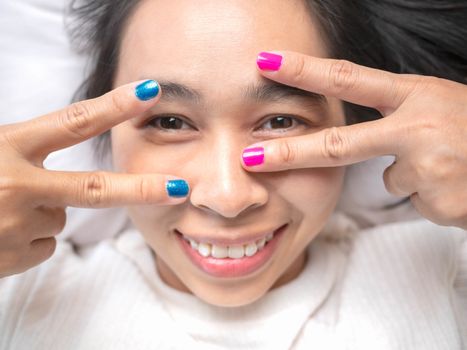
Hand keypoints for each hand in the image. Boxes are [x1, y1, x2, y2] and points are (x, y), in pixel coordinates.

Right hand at [0, 80, 188, 277]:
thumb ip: (21, 150)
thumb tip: (63, 160)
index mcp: (6, 147)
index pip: (73, 121)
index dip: (115, 105)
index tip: (152, 92)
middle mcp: (15, 185)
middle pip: (95, 189)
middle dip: (142, 188)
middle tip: (181, 188)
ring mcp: (16, 225)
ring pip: (60, 217)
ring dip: (39, 213)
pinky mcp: (13, 256)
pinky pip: (43, 244)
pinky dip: (27, 239)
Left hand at [242, 51, 466, 228]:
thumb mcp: (438, 105)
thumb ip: (397, 116)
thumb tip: (367, 148)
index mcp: (415, 95)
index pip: (348, 79)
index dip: (305, 70)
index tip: (266, 61)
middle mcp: (418, 126)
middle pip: (340, 143)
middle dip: (291, 153)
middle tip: (249, 159)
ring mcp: (428, 164)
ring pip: (392, 177)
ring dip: (414, 176)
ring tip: (452, 166)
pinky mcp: (438, 199)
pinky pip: (414, 198)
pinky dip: (430, 194)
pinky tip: (457, 185)